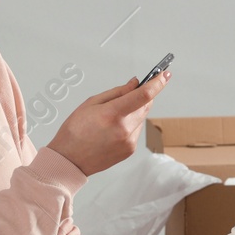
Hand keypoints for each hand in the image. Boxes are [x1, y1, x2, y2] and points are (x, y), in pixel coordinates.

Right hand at [46, 71, 169, 176]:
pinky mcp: (130, 150)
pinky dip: (130, 124)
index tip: (165, 74)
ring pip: (141, 118)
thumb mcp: (91, 103)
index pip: (144, 95)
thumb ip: (117, 92)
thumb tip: (135, 83)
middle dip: (143, 96)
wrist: (69, 160)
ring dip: (134, 111)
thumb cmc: (74, 131)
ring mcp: (129, 141)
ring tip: (112, 117)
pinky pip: (136, 130)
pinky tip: (113, 129)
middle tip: (132, 92)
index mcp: (113, 114)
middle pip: (146, 105)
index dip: (157, 83)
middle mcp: (124, 129)